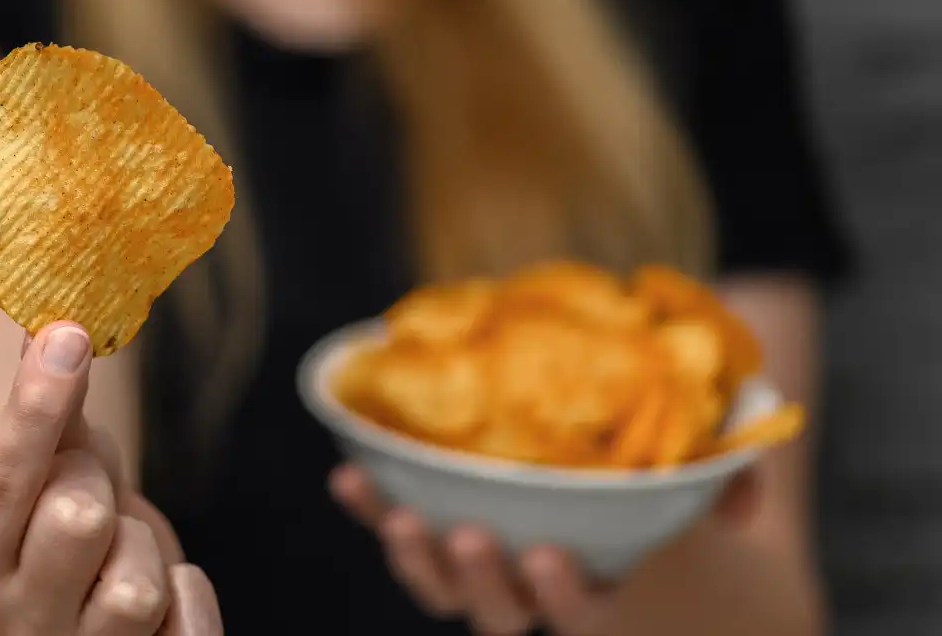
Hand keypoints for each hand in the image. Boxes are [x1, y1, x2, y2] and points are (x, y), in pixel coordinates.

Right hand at [0, 321, 222, 634]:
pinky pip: (188, 635)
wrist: (90, 581)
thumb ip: (43, 394)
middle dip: (98, 483)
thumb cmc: (62, 503)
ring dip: (143, 545)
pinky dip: (188, 595)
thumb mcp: (47, 451)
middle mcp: (6, 623)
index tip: (69, 336)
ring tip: (123, 546)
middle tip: (92, 489)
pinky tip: (168, 582)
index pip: (0, 479)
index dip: (36, 405)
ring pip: (136, 588)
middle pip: (77, 522)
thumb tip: (53, 320)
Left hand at [331, 463, 758, 635]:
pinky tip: (347, 476)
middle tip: (470, 537)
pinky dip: (372, 507)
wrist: (613, 469)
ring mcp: (480, 564)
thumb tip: (742, 504)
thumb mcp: (712, 473)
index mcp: (598, 589)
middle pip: (497, 615)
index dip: (565, 600)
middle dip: (481, 582)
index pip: (582, 619)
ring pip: (440, 588)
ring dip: (412, 558)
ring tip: (398, 517)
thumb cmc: (664, 482)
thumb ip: (738, 482)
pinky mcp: (440, 528)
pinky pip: (400, 526)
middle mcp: (530, 590)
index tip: (551, 557)